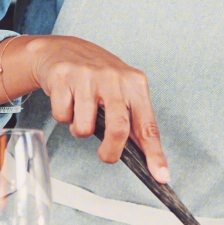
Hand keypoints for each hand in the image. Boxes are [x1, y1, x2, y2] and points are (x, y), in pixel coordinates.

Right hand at [18, 35, 169, 181]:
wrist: (63, 49)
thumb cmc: (97, 76)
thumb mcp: (122, 91)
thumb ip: (134, 120)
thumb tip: (147, 157)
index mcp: (134, 83)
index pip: (148, 125)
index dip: (155, 153)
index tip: (161, 175)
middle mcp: (113, 77)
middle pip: (118, 129)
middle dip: (111, 152)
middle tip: (106, 156)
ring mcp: (87, 76)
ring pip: (84, 128)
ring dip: (80, 130)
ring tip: (81, 113)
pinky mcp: (62, 78)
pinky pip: (62, 117)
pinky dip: (63, 117)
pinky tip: (67, 100)